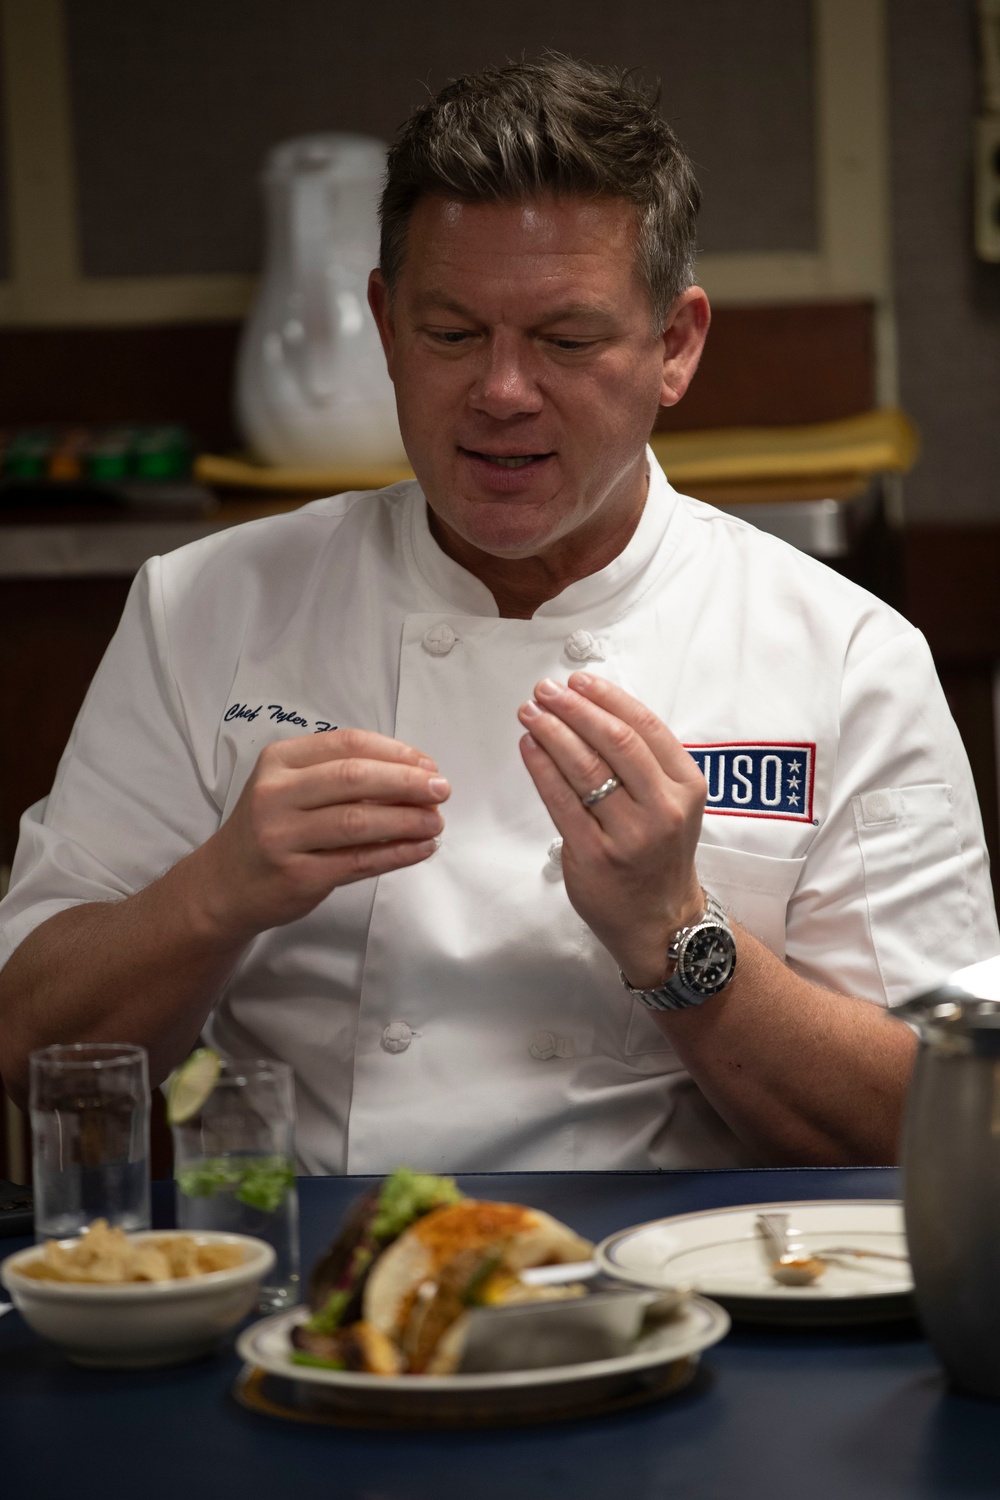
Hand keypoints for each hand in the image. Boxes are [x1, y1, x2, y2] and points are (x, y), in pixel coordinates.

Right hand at [195, 729, 449, 940]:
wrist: (225, 884)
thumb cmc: (272, 827)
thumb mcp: (291, 786)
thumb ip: (340, 775)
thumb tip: (416, 774)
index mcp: (279, 760)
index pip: (347, 743)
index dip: (395, 752)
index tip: (428, 765)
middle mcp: (276, 794)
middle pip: (354, 778)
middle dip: (407, 782)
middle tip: (442, 790)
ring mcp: (283, 836)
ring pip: (359, 821)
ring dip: (407, 820)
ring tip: (436, 822)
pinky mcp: (298, 876)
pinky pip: (359, 861)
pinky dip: (397, 854)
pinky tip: (421, 849)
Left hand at [518, 674, 705, 987]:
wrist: (660, 921)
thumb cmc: (659, 855)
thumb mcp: (674, 804)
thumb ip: (646, 763)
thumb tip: (595, 710)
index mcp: (686, 787)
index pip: (645, 726)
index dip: (608, 698)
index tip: (579, 681)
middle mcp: (662, 808)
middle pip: (614, 741)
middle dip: (575, 708)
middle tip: (546, 690)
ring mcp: (629, 834)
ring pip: (585, 767)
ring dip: (552, 731)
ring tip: (531, 713)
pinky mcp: (594, 854)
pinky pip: (562, 800)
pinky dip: (542, 767)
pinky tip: (529, 747)